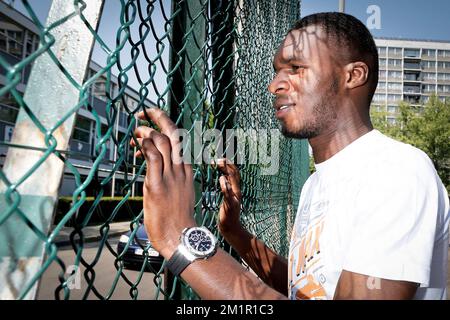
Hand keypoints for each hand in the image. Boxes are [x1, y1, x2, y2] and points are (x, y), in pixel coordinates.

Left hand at [131, 108, 196, 257]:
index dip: (166, 126)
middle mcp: (181, 169)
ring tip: (134, 131)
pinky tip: (136, 144)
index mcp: (186, 170)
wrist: (180, 236)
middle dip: (159, 116)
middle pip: (174, 133)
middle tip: (145, 111)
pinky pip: (153, 157)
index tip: (152, 122)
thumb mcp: (179, 193)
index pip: (180, 140)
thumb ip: (170, 179)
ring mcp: (170, 176)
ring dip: (146, 131)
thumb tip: (155, 171)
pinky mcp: (157, 185)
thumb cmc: (176, 219)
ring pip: (163, 141)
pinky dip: (144, 145)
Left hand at [216, 158, 241, 235]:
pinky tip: (222, 179)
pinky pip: (228, 194)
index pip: (235, 174)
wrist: (231, 227)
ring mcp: (234, 198)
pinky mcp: (230, 205)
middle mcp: (237, 192)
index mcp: (236, 190)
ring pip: (233, 182)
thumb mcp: (228, 198)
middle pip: (235, 175)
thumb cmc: (227, 213)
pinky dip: (226, 186)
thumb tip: (223, 177)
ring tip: (220, 164)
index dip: (230, 165)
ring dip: (227, 171)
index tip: (222, 159)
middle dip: (228, 165)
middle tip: (220, 158)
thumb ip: (227, 188)